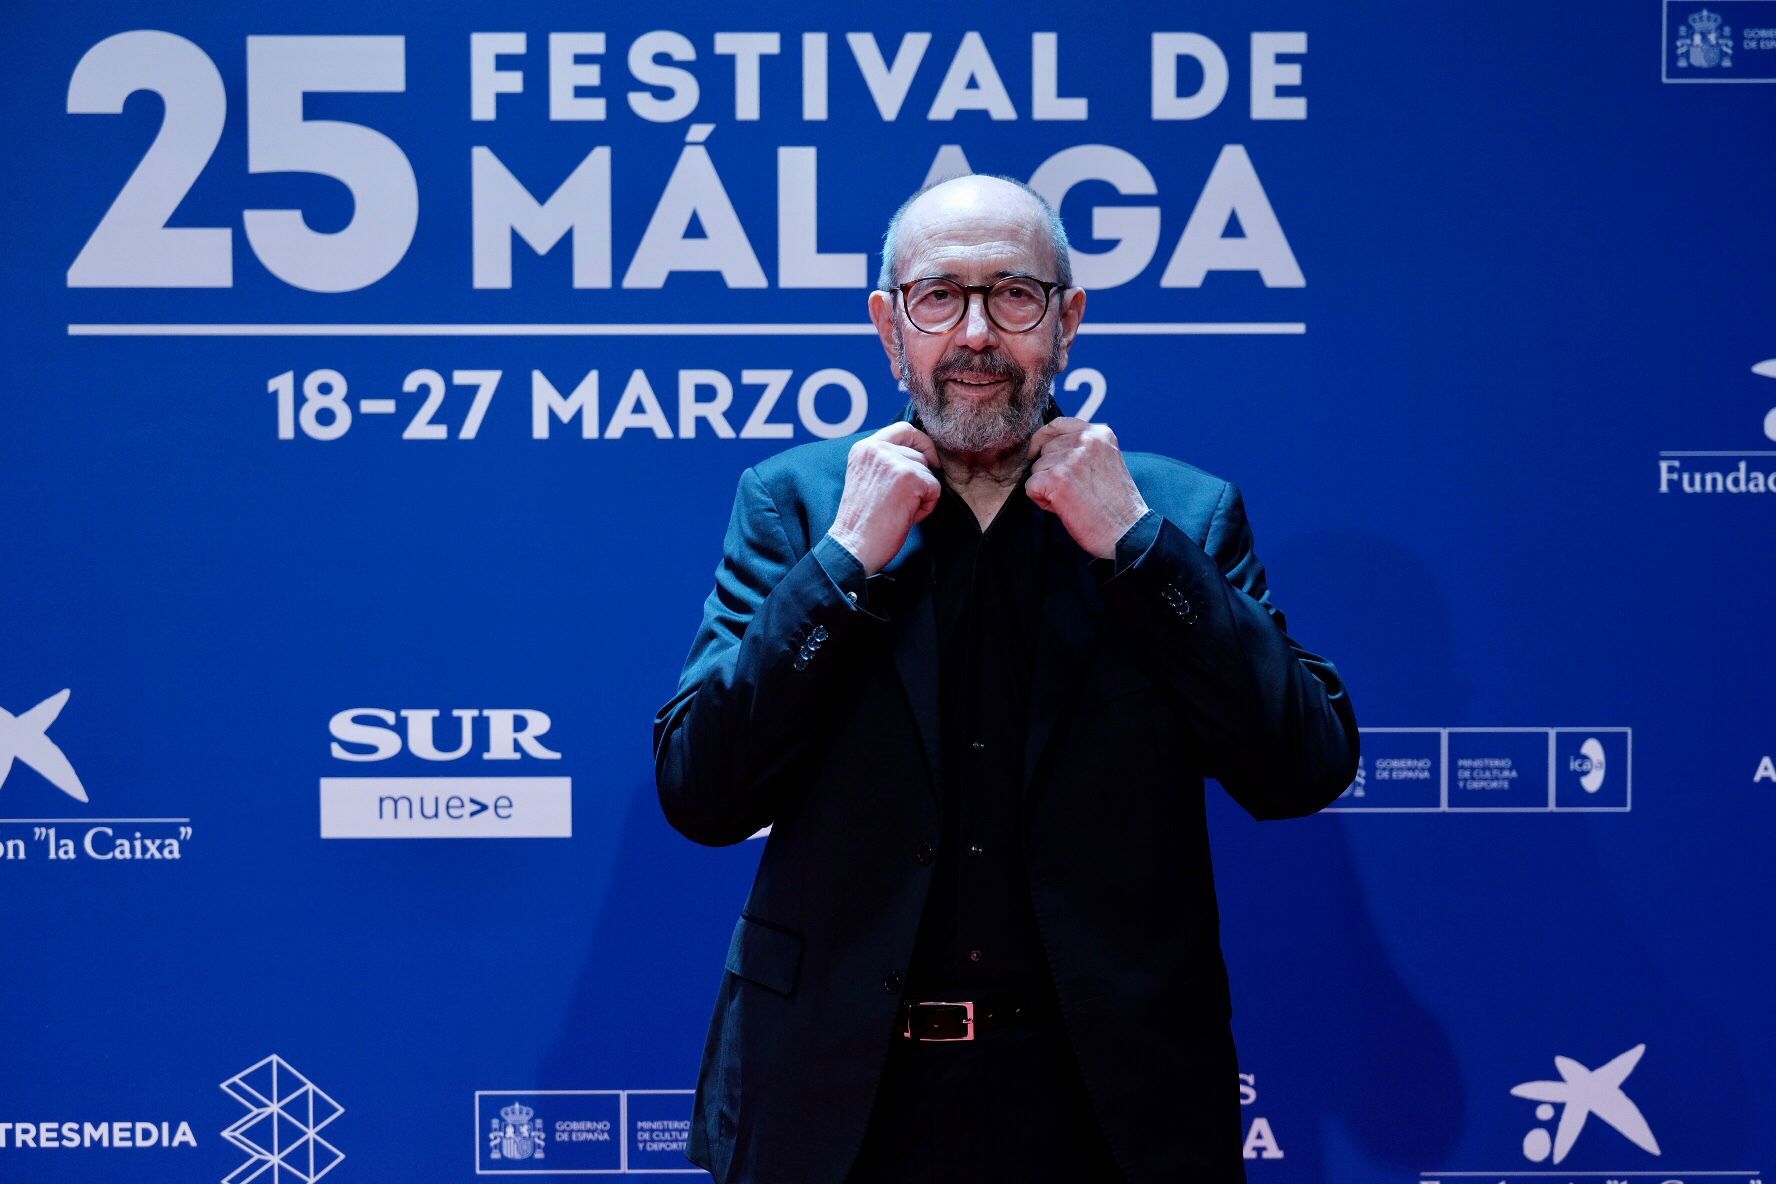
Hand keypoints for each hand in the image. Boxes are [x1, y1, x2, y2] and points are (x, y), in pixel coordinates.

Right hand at [827, 422, 942, 574]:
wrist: (853, 546)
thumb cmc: (861, 522)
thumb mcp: (866, 478)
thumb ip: (885, 462)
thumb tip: (919, 456)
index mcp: (864, 448)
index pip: (903, 429)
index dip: (921, 443)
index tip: (927, 462)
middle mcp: (877, 449)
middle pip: (920, 454)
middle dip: (921, 478)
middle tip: (903, 501)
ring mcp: (894, 462)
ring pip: (929, 472)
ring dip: (922, 495)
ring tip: (899, 510)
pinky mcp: (910, 478)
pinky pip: (935, 489)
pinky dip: (926, 507)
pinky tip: (905, 516)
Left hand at [1024, 417, 1149, 559]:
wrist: (1128, 530)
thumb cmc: (1117, 503)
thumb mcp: (1106, 461)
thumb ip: (1083, 449)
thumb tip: (1048, 446)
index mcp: (1099, 434)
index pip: (1057, 424)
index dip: (1042, 439)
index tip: (1036, 452)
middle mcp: (1085, 440)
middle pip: (1043, 450)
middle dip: (1049, 471)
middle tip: (1073, 490)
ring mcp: (1070, 458)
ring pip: (1036, 469)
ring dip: (1047, 487)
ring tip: (1072, 500)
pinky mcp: (1057, 479)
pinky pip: (1031, 486)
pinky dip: (1042, 501)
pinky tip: (1064, 507)